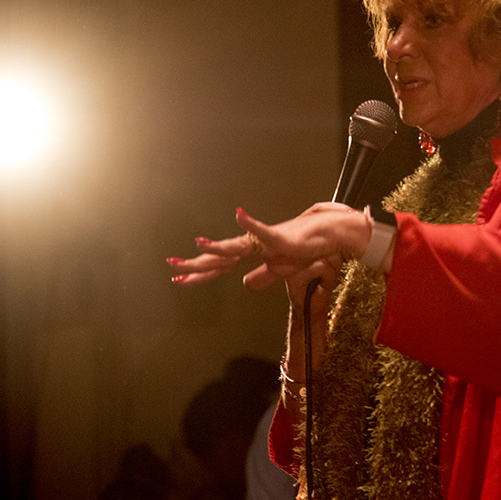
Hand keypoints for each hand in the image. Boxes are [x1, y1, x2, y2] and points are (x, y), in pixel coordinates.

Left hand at [168, 203, 371, 305]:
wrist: (328, 234)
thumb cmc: (307, 249)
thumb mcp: (282, 271)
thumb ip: (263, 277)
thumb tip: (246, 284)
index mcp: (253, 255)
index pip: (220, 266)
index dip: (200, 273)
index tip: (179, 278)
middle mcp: (254, 246)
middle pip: (221, 257)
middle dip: (197, 263)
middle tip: (172, 264)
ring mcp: (266, 241)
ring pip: (237, 246)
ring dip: (218, 246)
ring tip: (197, 245)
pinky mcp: (282, 238)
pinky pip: (265, 232)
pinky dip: (253, 225)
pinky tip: (240, 215)